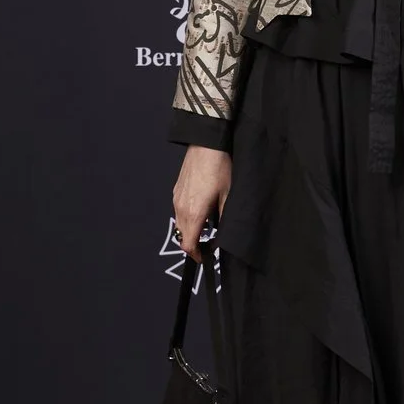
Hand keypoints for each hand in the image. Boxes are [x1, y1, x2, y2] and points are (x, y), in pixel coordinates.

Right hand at [172, 145, 231, 264]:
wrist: (206, 145)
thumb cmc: (220, 169)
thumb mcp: (228, 196)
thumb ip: (224, 220)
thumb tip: (222, 237)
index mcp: (195, 214)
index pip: (188, 244)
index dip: (196, 255)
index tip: (205, 257)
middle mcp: (181, 209)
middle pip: (182, 237)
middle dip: (194, 245)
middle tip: (207, 246)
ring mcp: (176, 200)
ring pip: (179, 225)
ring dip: (190, 232)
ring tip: (206, 229)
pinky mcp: (176, 192)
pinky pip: (178, 212)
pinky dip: (187, 219)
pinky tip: (200, 212)